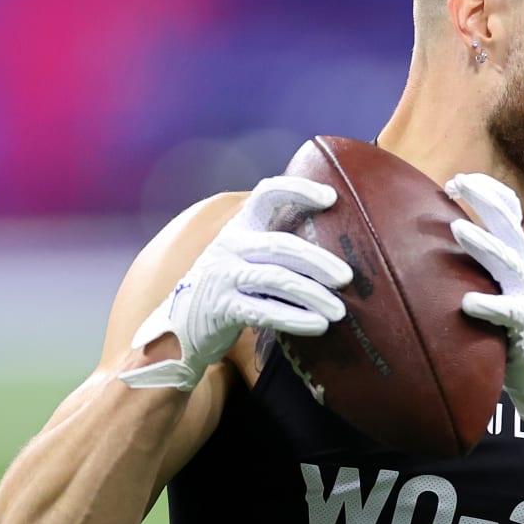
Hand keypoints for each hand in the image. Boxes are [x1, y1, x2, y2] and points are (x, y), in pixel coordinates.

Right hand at [118, 177, 352, 390]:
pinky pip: (265, 311)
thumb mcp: (243, 262)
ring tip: (339, 311)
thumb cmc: (224, 295)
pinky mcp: (220, 308)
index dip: (297, 190)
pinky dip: (296, 319)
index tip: (330, 197)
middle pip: (281, 244)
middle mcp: (228, 246)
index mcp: (238, 228)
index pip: (265, 194)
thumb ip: (274, 250)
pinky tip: (318, 326)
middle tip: (347, 277)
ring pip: (277, 279)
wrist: (176, 334)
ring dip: (313, 295)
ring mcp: (221, 277)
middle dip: (318, 260)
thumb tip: (333, 253)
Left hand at [444, 173, 523, 424]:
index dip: (489, 192)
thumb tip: (444, 242)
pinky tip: (467, 302)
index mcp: (521, 260)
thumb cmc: (516, 333)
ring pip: (506, 263)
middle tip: (457, 181)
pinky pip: (508, 312)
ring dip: (483, 244)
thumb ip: (484, 267)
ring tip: (457, 228)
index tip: (460, 177)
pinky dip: (488, 305)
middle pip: (509, 226)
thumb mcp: (503, 290)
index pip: (510, 215)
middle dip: (485, 199)